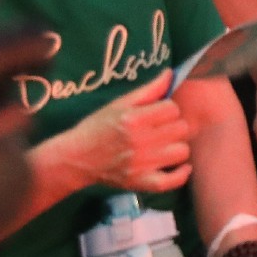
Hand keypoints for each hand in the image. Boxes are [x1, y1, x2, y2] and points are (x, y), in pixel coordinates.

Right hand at [54, 71, 192, 191]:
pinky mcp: (139, 183)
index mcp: (134, 119)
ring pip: (181, 151)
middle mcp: (139, 142)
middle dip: (173, 126)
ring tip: (164, 146)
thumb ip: (149, 89)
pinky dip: (180, 175)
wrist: (74, 158)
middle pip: (181, 128)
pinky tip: (180, 166)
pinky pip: (171, 182)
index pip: (173, 108)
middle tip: (160, 129)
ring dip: (176, 147)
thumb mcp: (119, 104)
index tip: (158, 113)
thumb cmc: (97, 127)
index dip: (167, 108)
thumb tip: (171, 73)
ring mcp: (140, 165)